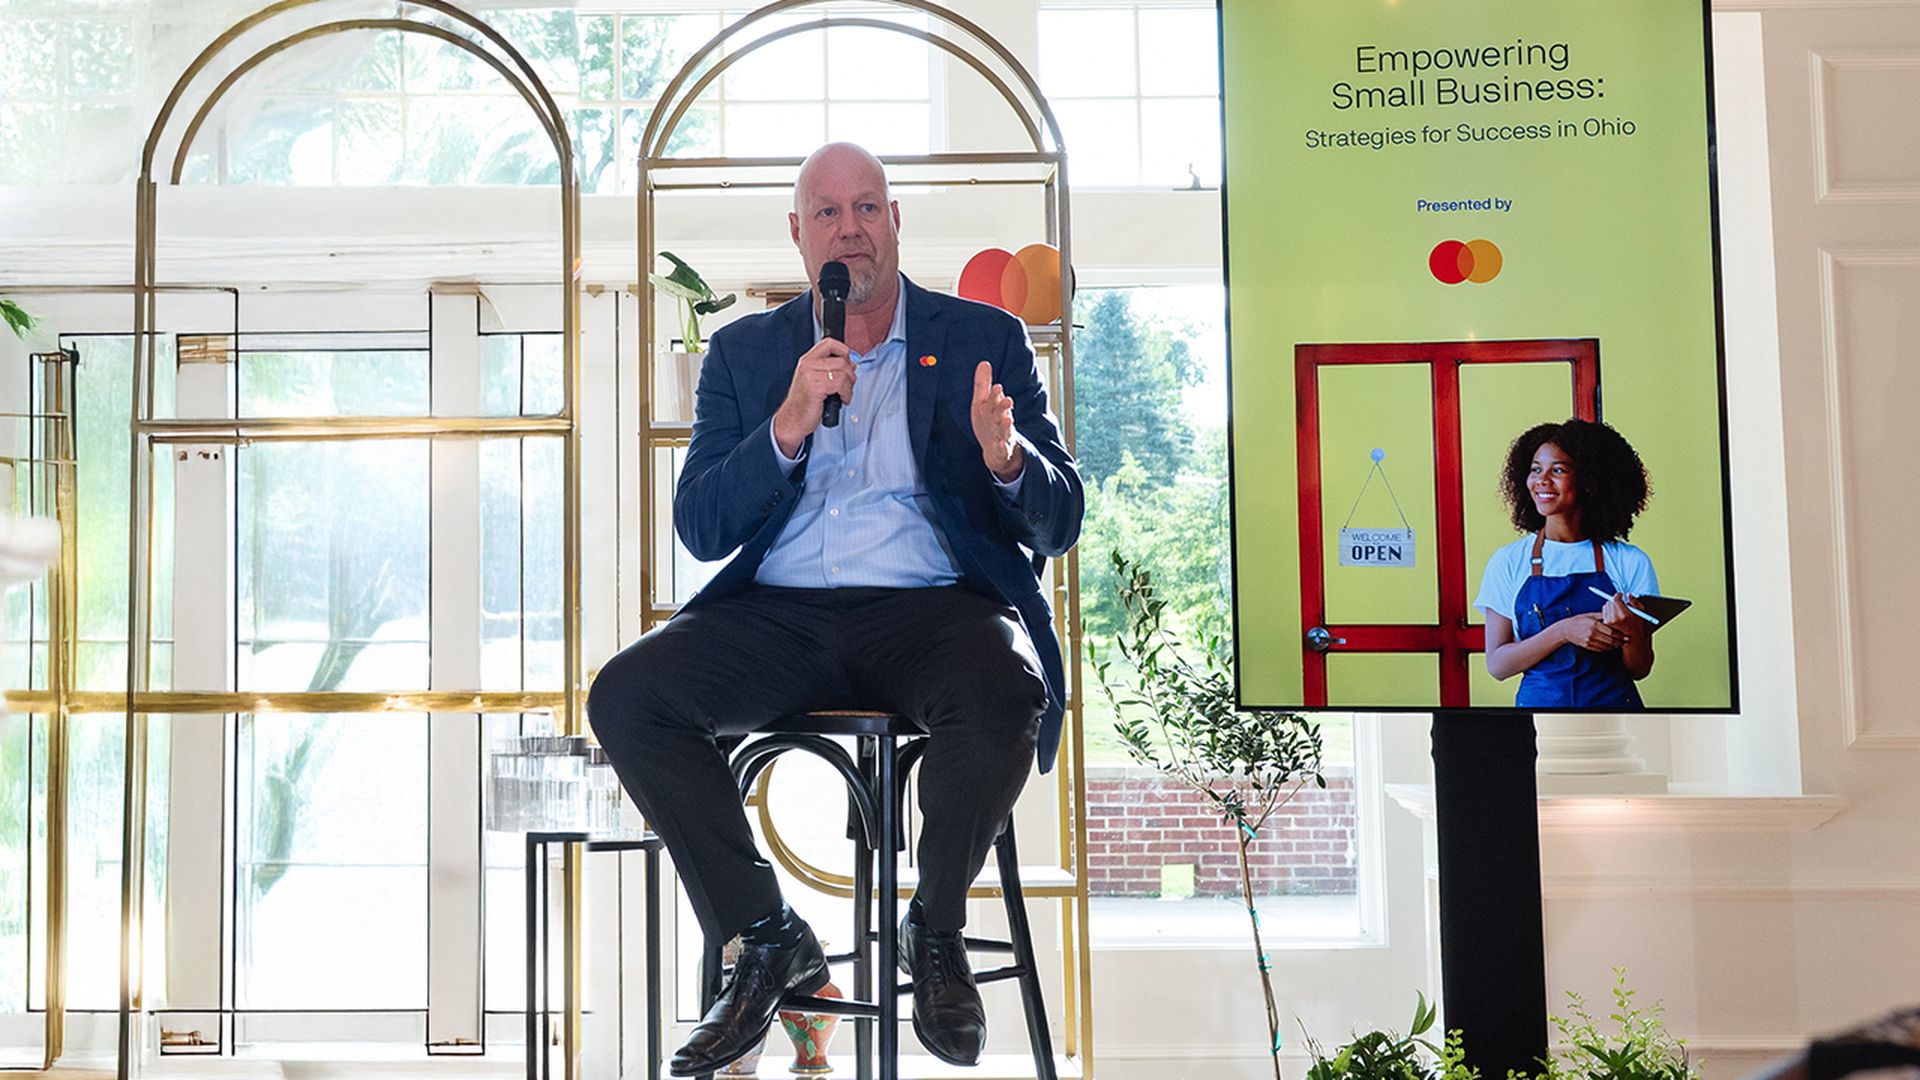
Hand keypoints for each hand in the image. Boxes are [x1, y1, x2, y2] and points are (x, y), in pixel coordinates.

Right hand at [772, 339, 855, 455]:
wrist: (792, 421)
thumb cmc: (805, 404)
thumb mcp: (815, 381)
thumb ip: (829, 369)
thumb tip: (851, 362)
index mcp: (807, 361)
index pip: (829, 343)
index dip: (844, 350)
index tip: (849, 361)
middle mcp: (808, 365)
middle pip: (841, 359)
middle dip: (850, 374)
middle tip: (847, 385)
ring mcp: (810, 375)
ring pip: (843, 371)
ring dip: (849, 386)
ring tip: (843, 394)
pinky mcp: (815, 386)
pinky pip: (841, 384)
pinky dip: (846, 394)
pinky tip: (841, 400)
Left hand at [972, 361, 1023, 481]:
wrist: (996, 450)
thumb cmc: (989, 423)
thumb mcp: (982, 403)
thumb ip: (983, 385)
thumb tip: (984, 363)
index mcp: (995, 408)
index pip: (995, 400)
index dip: (995, 395)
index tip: (997, 387)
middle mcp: (1000, 420)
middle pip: (1001, 413)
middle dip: (1004, 407)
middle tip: (1007, 400)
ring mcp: (1002, 435)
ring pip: (1005, 429)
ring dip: (1006, 424)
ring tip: (1008, 419)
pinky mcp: (1001, 450)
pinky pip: (1002, 449)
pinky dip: (1002, 447)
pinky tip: (1001, 444)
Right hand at [1557, 612, 1624, 651]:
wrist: (1566, 629)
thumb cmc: (1579, 621)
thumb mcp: (1591, 615)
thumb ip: (1603, 616)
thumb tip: (1615, 613)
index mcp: (1594, 624)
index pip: (1611, 632)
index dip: (1620, 635)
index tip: (1627, 635)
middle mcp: (1592, 633)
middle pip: (1611, 640)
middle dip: (1620, 641)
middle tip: (1626, 640)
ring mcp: (1589, 641)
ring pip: (1607, 646)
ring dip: (1614, 646)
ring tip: (1619, 643)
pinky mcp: (1587, 646)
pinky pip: (1601, 649)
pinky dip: (1607, 648)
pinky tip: (1610, 645)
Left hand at [1601, 592, 1647, 633]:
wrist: (1632, 639)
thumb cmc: (1638, 625)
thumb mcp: (1641, 613)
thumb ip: (1635, 602)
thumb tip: (1628, 594)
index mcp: (1624, 615)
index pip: (1616, 600)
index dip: (1618, 595)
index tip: (1621, 595)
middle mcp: (1615, 619)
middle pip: (1610, 602)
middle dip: (1615, 600)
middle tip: (1620, 601)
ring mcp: (1609, 622)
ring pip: (1606, 606)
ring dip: (1611, 605)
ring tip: (1618, 609)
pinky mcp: (1606, 624)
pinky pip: (1604, 612)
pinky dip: (1608, 610)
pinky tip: (1614, 614)